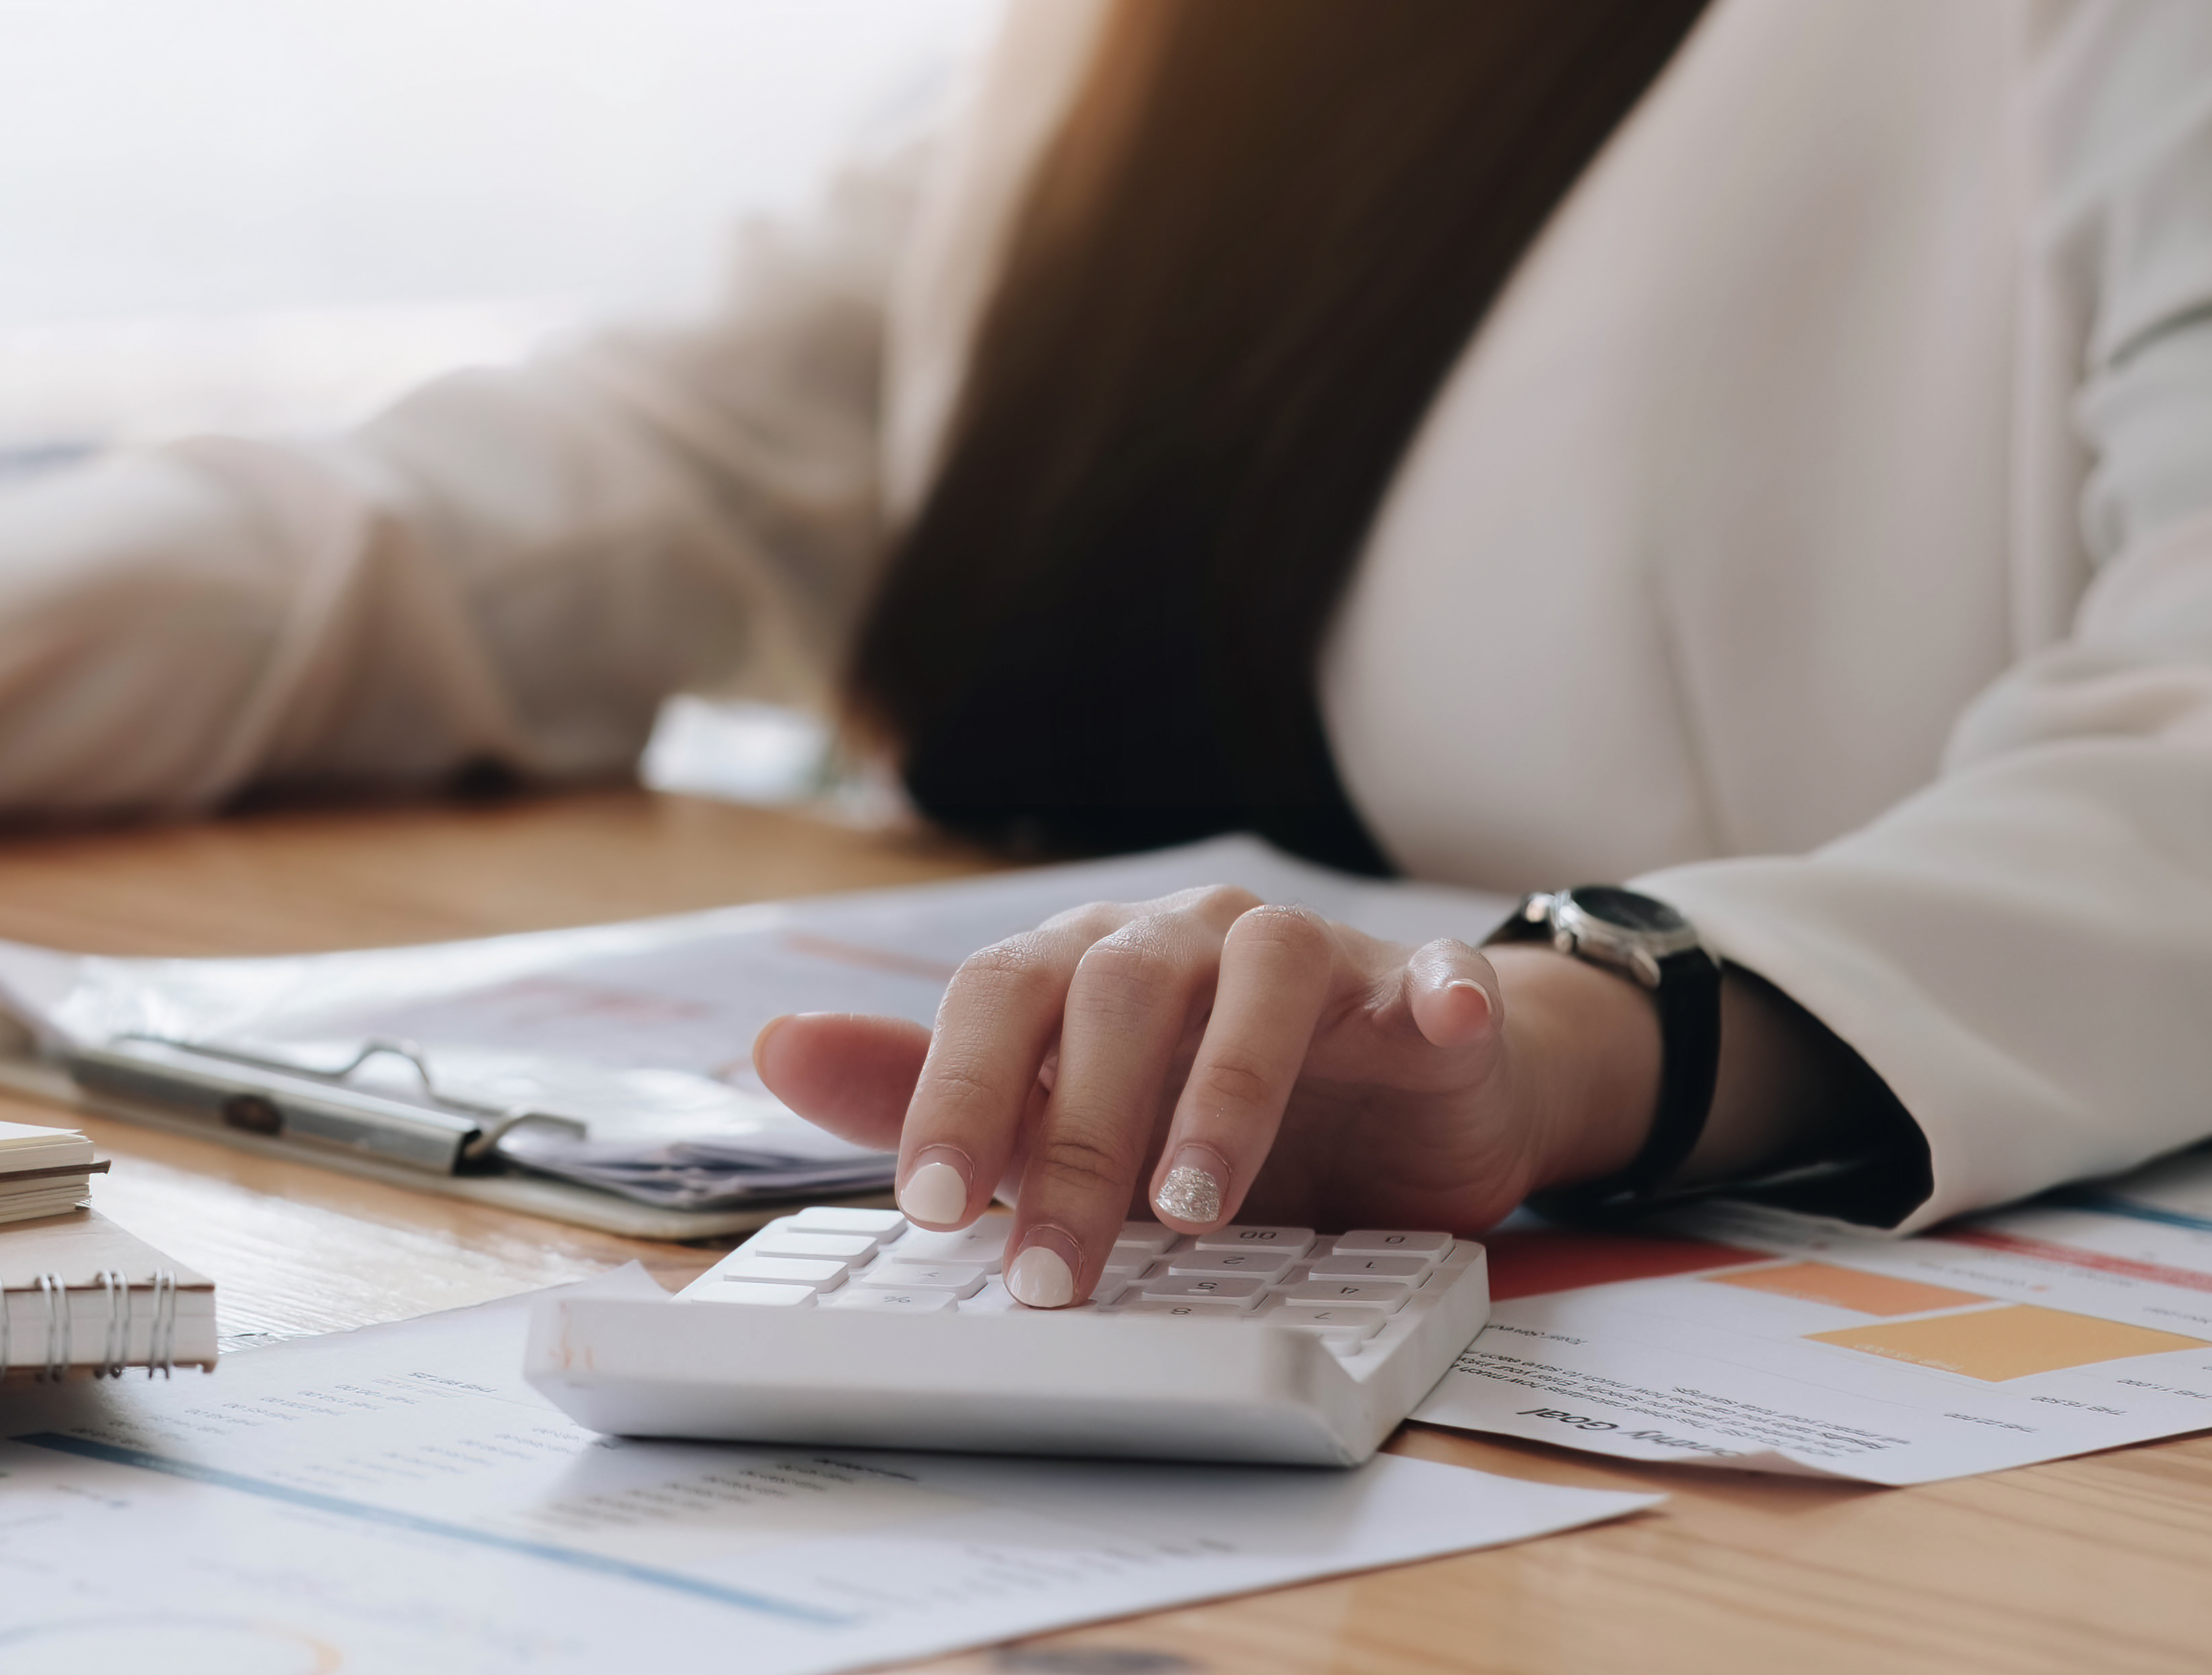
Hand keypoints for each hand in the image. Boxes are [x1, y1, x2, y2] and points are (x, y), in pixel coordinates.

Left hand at [753, 883, 1662, 1307]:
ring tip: (1191, 1211)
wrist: (1398, 1101)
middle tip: (1051, 1274)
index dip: (957, 1095)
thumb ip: (925, 1091)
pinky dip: (1438, 998)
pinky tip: (1435, 1026)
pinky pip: (1440, 982)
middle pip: (1117, 1000)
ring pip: (1259, 983)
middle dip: (1076, 1143)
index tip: (932, 1211)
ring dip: (1221, 1094)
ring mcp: (1315, 956)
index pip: (998, 998)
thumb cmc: (1204, 1115)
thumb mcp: (1061, 1121)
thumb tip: (771, 1046)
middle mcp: (1190, 937)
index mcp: (1088, 963)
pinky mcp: (1427, 995)